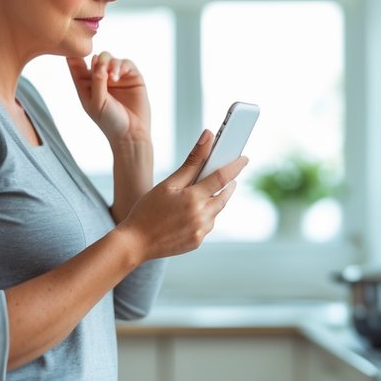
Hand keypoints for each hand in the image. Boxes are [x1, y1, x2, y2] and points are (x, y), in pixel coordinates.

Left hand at [67, 51, 150, 143]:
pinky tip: (118, 77)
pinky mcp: (132, 76)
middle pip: (96, 58)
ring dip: (110, 63)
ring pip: (110, 58)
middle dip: (97, 60)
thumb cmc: (109, 121)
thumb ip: (96, 81)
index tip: (72, 49)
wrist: (131, 133)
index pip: (77, 65)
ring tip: (112, 77)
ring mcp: (117, 77)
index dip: (73, 55)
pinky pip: (126, 63)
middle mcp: (101, 79)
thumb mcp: (96, 102)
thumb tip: (97, 60)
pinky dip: (121, 66)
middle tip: (101, 69)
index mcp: (86, 85)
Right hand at [118, 130, 247, 259]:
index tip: (244, 159)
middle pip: (224, 195)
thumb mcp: (168, 183)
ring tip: (198, 195)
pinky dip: (204, 215)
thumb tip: (208, 137)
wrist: (135, 243)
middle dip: (227, 185)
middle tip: (225, 176)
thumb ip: (192, 161)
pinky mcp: (198, 241)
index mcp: (194, 198)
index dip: (236, 166)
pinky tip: (188, 213)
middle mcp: (202, 216)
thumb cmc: (147, 210)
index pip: (223, 177)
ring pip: (216, 211)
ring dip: (213, 201)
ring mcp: (201, 231)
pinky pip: (208, 224)